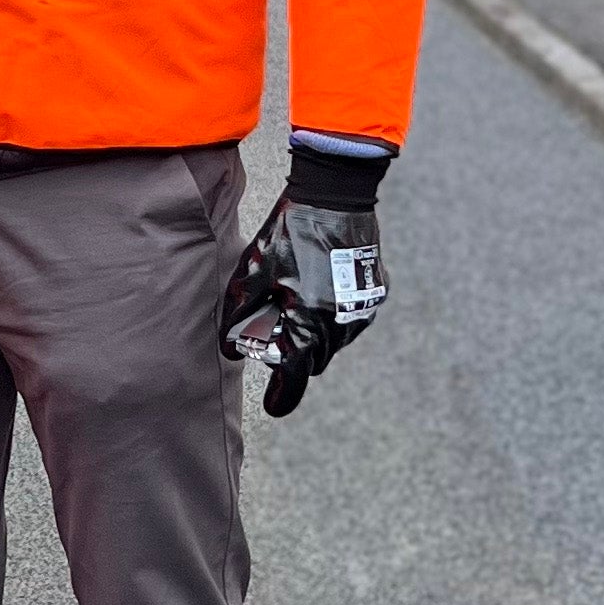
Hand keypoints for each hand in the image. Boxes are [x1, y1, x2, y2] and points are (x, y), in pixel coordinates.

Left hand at [218, 191, 385, 420]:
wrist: (336, 196)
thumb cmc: (290, 233)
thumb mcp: (254, 270)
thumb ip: (238, 313)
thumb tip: (229, 349)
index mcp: (310, 323)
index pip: (294, 375)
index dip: (282, 396)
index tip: (273, 408)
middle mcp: (340, 325)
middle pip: (313, 359)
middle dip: (293, 353)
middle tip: (273, 328)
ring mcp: (361, 311)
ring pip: (332, 342)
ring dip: (313, 334)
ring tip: (293, 300)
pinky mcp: (374, 294)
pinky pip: (348, 321)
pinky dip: (331, 316)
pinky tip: (316, 288)